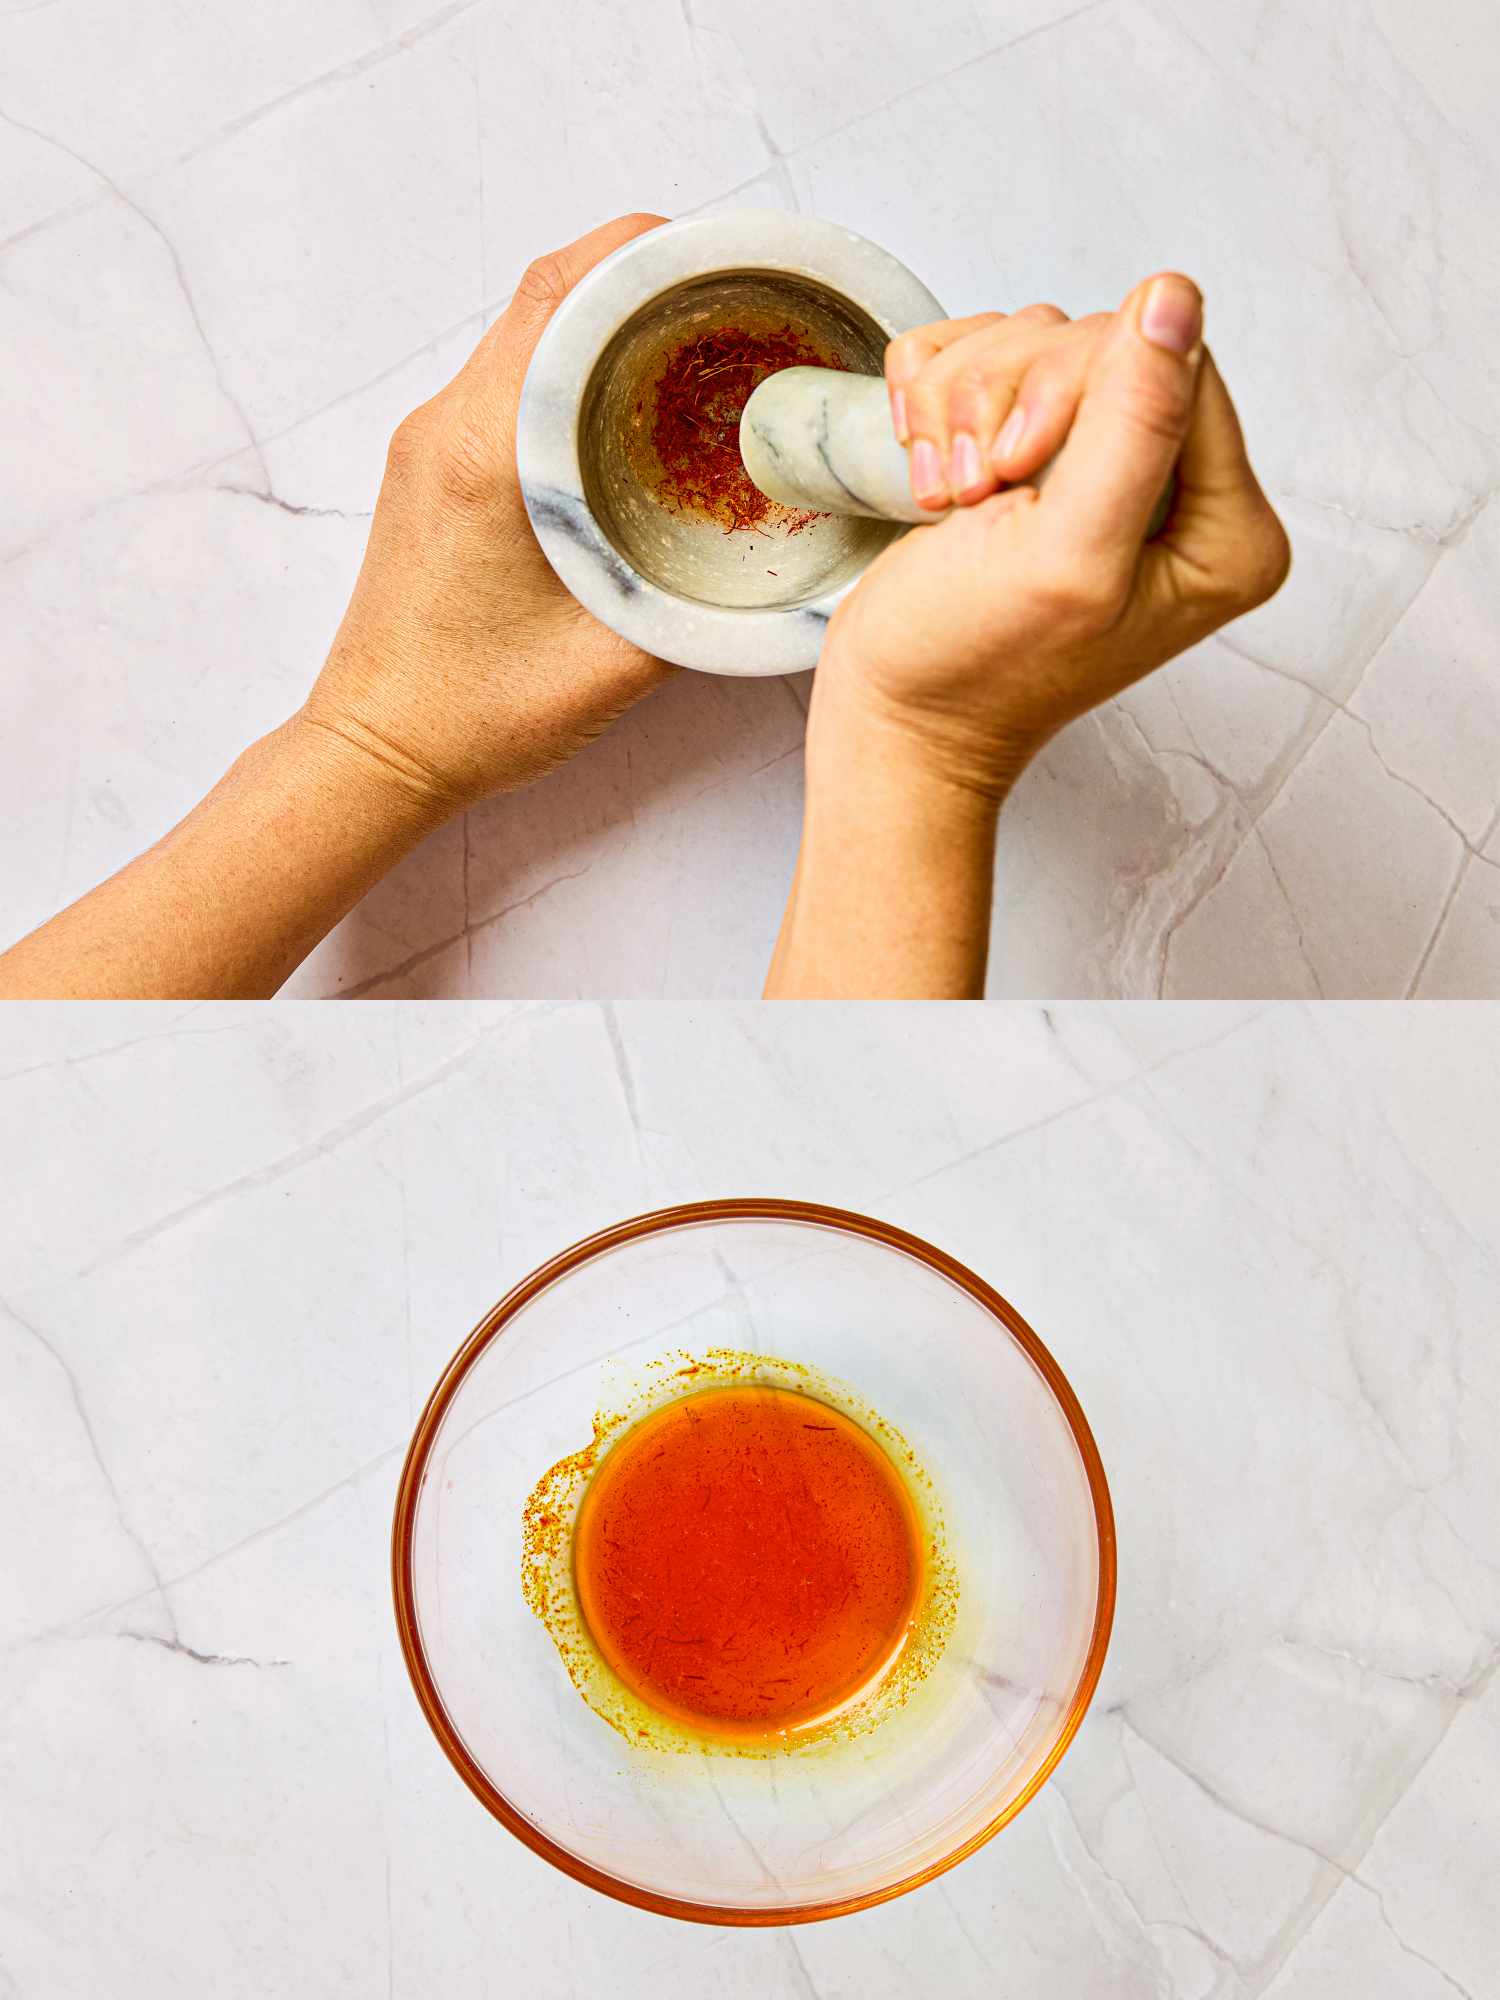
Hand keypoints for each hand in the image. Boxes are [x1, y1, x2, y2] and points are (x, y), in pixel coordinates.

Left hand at [301, 212, 676, 816]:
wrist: (378, 751)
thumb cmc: (477, 715)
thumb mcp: (619, 662)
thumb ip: (712, 604)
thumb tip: (793, 558)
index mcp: (488, 451)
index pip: (569, 292)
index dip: (656, 254)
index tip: (731, 262)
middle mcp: (448, 423)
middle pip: (551, 291)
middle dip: (646, 276)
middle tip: (733, 302)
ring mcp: (432, 438)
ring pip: (530, 330)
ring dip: (608, 321)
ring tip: (695, 351)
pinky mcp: (432, 464)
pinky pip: (512, 378)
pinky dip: (574, 368)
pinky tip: (633, 413)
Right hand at [816, 274, 1290, 799]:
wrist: (896, 719)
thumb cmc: (976, 668)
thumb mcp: (1066, 554)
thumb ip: (1134, 425)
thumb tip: (1175, 296)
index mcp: (1227, 527)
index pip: (1172, 360)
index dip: (1075, 392)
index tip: (1016, 478)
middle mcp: (1181, 492)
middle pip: (1103, 343)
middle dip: (1010, 401)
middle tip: (974, 495)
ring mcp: (1105, 469)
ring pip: (1040, 342)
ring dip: (965, 405)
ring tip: (949, 499)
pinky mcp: (1038, 456)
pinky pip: (991, 355)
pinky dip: (940, 400)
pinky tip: (932, 477)